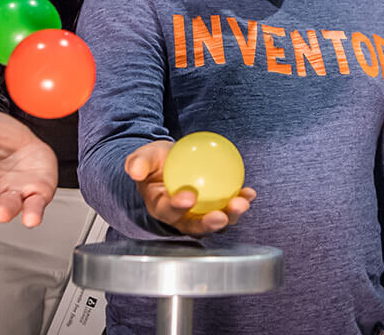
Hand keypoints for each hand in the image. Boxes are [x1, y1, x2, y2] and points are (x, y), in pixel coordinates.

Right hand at [125, 140, 255, 236]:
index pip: (169, 211)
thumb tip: (134, 170)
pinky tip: (249, 193)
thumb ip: (138, 162)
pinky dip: (240, 200)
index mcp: (160, 207)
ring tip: (242, 203)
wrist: (168, 161)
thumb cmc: (154, 161)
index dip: (178, 207)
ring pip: (215, 220)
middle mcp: (180, 217)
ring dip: (230, 216)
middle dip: (210, 224)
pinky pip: (227, 207)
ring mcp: (199, 215)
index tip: (189, 197)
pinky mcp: (213, 207)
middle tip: (221, 215)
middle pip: (195, 225)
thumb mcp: (144, 157)